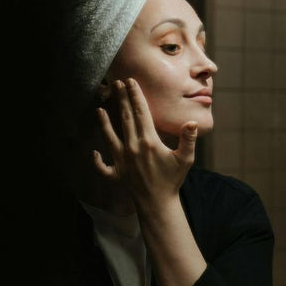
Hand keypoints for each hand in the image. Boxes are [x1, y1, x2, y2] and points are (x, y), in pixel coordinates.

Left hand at [94, 78, 197, 204]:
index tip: (131, 82)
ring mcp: (121, 160)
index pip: (141, 113)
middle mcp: (132, 147)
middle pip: (125, 118)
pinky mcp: (116, 173)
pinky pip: (103, 166)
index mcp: (148, 141)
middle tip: (116, 84)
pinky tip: (94, 152)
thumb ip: (188, 139)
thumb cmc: (173, 180)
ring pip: (109, 137)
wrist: (158, 204)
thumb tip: (191, 122)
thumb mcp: (185, 159)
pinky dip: (97, 160)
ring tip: (99, 109)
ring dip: (104, 122)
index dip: (136, 96)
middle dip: (120, 100)